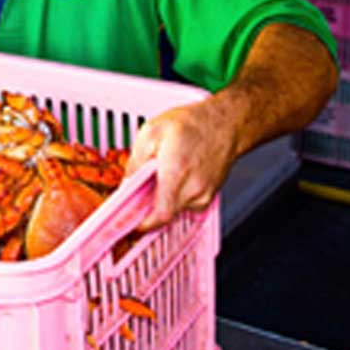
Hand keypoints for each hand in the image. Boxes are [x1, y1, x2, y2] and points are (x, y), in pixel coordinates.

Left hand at [125, 98, 239, 231]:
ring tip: (162, 175)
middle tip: (139, 193)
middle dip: (149, 208)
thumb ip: (136, 161)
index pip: (162, 214)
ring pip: (175, 210)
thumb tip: (126, 184)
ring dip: (163, 200)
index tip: (132, 224)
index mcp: (176, 171)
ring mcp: (204, 195)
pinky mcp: (210, 197)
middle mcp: (193, 188)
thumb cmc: (189, 125)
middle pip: (166, 214)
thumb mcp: (151, 132)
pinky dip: (176, 196)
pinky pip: (187, 205)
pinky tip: (176, 177)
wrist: (223, 124)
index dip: (145, 225)